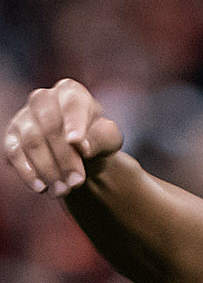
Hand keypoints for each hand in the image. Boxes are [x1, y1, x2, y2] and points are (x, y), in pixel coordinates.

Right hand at [5, 81, 123, 197]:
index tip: (77, 143)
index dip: (74, 123)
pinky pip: (14, 153)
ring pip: (32, 142)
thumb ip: (100, 138)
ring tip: (64, 190)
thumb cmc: (96, 139)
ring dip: (48, 169)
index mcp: (70, 92)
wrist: (81, 153)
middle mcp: (43, 99)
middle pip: (50, 127)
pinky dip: (27, 171)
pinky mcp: (12, 136)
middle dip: (64, 158)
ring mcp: (24, 117)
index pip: (72, 104)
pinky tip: (41, 188)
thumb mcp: (108, 138)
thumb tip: (81, 146)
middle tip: (77, 182)